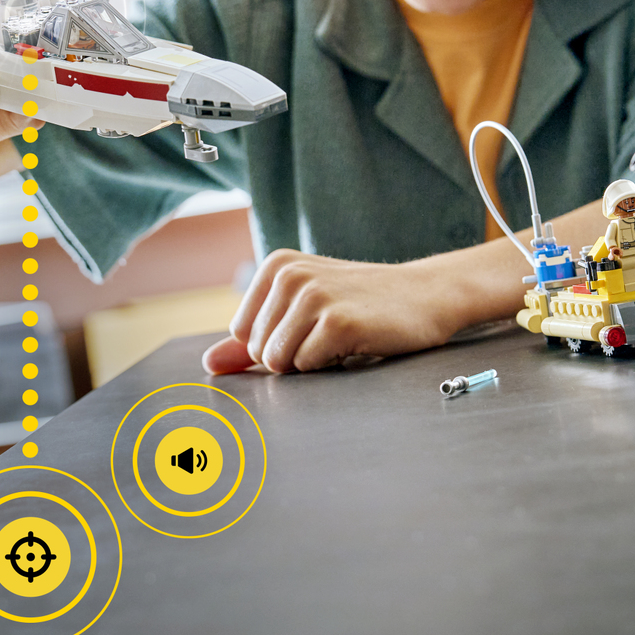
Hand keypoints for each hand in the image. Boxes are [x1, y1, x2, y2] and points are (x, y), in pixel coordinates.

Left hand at [201, 250, 473, 374]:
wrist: (426, 295)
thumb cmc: (363, 305)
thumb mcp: (304, 312)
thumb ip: (251, 340)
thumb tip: (208, 365)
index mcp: (276, 266)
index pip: (243, 335)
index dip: (278, 343)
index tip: (313, 325)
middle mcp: (290, 275)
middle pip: (259, 352)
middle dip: (295, 355)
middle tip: (332, 332)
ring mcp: (314, 296)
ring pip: (278, 362)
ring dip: (311, 362)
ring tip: (342, 338)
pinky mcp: (338, 322)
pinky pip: (308, 367)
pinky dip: (331, 366)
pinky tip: (357, 342)